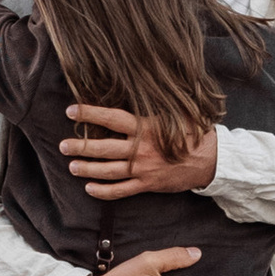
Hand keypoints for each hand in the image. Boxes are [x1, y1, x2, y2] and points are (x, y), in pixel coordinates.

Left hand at [61, 102, 216, 197]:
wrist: (211, 161)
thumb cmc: (194, 133)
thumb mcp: (177, 112)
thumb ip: (157, 104)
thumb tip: (143, 84)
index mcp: (146, 127)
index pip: (111, 118)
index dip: (89, 114)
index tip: (71, 110)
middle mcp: (140, 149)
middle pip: (103, 148)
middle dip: (80, 147)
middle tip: (63, 145)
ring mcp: (142, 169)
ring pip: (107, 171)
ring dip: (87, 169)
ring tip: (72, 166)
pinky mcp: (147, 185)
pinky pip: (120, 191)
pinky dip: (103, 192)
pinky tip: (90, 189)